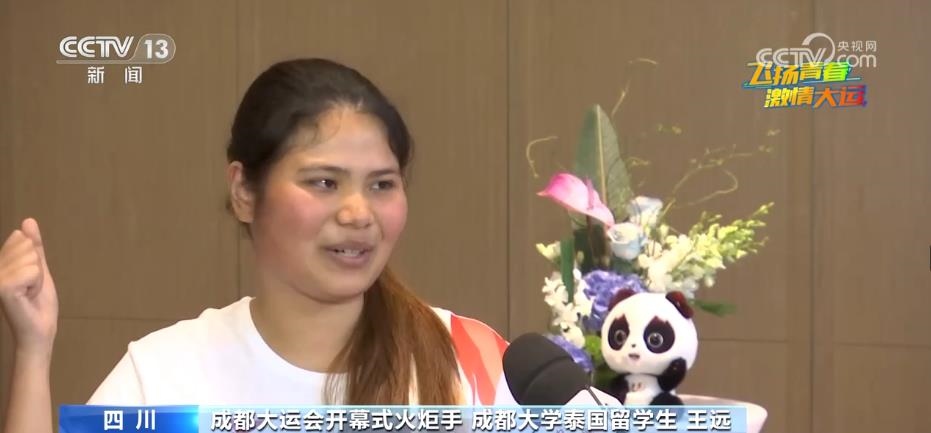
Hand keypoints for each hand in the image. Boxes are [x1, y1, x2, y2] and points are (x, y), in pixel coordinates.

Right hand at [0, 218, 58, 357]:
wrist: (39, 330)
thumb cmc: (38, 303)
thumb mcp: (39, 268)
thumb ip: (33, 246)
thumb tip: (28, 221)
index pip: (22, 238)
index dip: (35, 259)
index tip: (30, 279)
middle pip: (28, 248)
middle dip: (37, 269)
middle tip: (31, 288)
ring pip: (31, 259)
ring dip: (38, 279)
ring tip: (29, 293)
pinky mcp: (3, 287)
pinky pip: (32, 271)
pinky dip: (37, 284)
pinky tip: (27, 297)